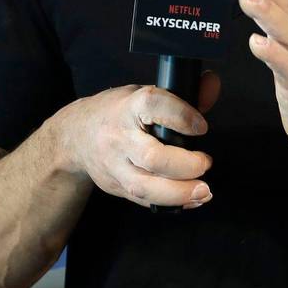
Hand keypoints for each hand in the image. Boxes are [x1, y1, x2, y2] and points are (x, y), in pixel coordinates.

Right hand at [61, 72, 219, 208]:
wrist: (75, 136)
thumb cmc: (116, 112)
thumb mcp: (143, 94)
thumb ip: (181, 93)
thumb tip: (212, 84)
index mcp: (128, 107)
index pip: (153, 106)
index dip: (181, 116)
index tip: (201, 127)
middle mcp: (119, 137)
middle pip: (152, 157)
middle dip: (185, 165)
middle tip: (205, 162)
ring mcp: (115, 165)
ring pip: (145, 186)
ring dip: (179, 193)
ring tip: (203, 190)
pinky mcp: (116, 186)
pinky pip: (144, 200)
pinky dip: (172, 203)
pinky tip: (191, 200)